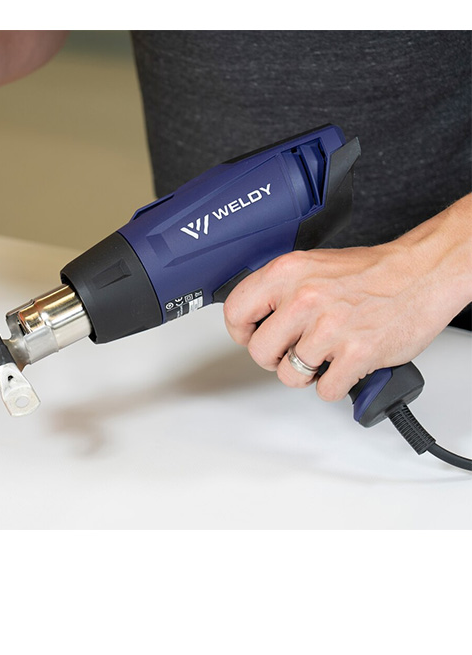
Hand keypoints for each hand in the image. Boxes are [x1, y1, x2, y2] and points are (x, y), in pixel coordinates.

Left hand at [223, 195, 471, 400]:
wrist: (420, 274)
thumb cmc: (370, 272)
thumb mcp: (311, 265)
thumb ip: (279, 289)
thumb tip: (252, 317)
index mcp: (287, 272)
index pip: (235, 312)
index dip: (241, 331)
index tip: (252, 336)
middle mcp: (304, 298)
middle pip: (259, 351)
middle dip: (274, 357)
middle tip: (292, 350)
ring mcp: (329, 328)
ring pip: (289, 375)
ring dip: (306, 372)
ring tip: (323, 354)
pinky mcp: (355, 354)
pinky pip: (324, 390)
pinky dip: (334, 384)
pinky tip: (343, 363)